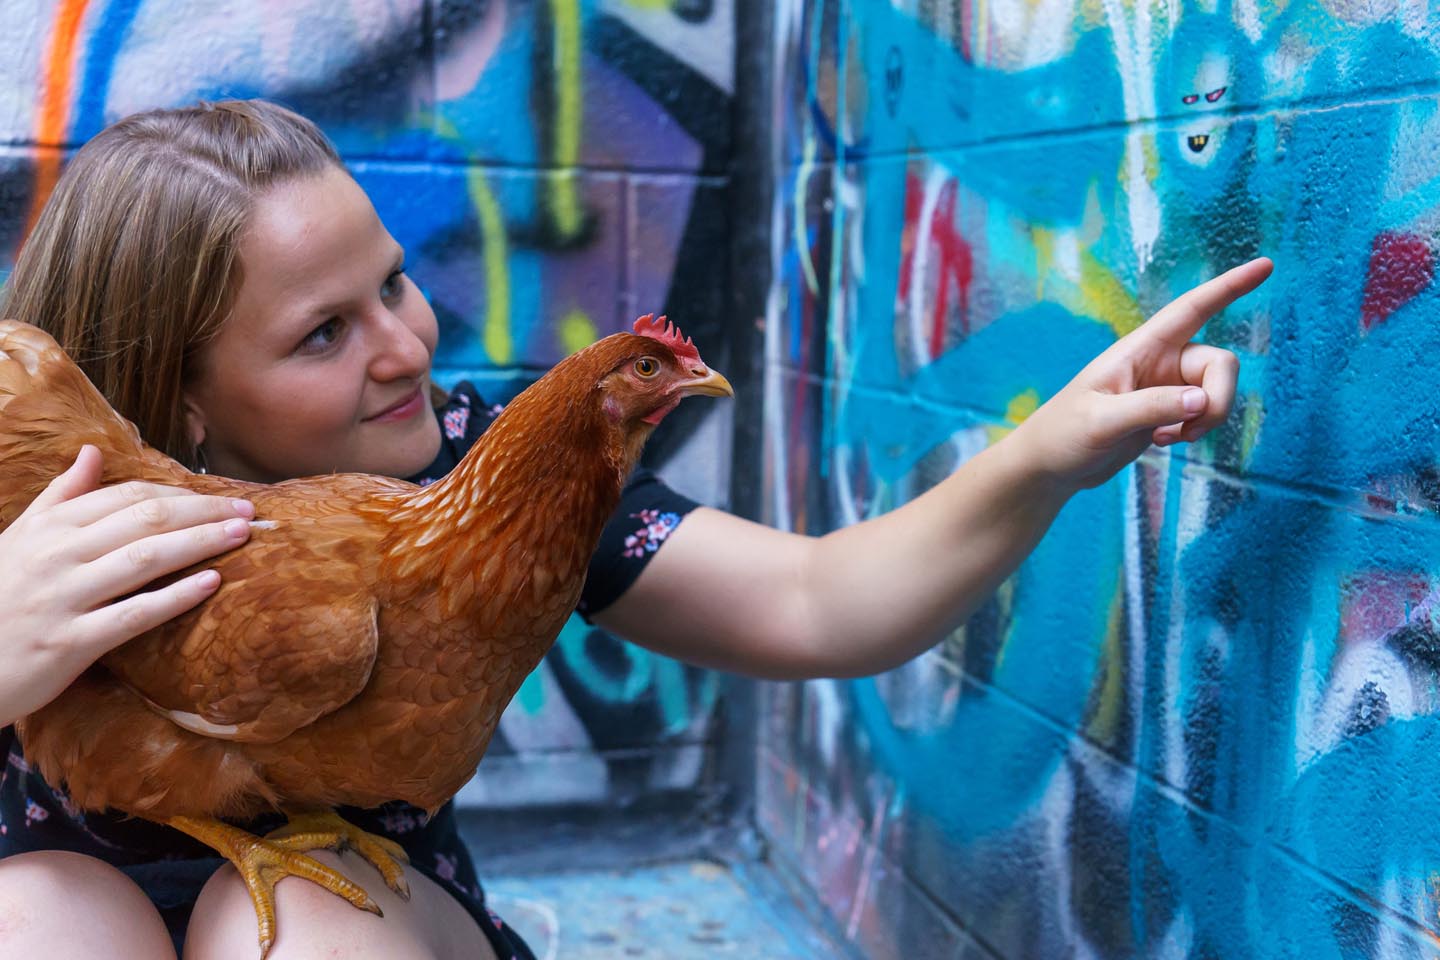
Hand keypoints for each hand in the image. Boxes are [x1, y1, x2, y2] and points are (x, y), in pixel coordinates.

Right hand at [0, 445, 254, 725]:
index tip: (221, 497)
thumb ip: (60, 497)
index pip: (128, 497)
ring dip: (200, 543)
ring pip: (144, 560)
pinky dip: (175, 597)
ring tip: (242, 536)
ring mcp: (63, 598)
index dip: (181, 494)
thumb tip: (92, 452)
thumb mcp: (20, 539)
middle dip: (203, 513)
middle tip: (249, 512)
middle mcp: (57, 555)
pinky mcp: (68, 644)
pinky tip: (211, 584)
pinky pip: (132, 615)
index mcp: (50, 527)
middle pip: (145, 520)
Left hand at [1015, 257, 1272, 491]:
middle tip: (1188, 431)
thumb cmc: (1063, 435)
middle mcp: (1159, 361)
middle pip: (1221, 364)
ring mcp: (1166, 387)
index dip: (1230, 287)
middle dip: (1218, 400)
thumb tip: (1200, 401)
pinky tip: (1160, 442)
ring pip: (1217, 393)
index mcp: (1140, 348)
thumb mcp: (1102, 421)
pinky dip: (1193, 432)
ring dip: (1204, 421)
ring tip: (1164, 439)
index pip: (1193, 309)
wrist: (1051, 466)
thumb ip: (1150, 408)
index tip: (1267, 265)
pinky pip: (1204, 415)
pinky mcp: (1167, 412)